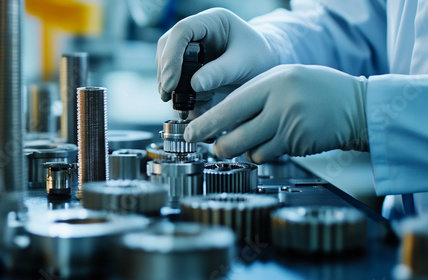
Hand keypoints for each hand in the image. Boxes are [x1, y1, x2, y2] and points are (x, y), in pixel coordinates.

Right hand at [156, 8, 278, 101]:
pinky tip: (190, 106)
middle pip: (168, 46)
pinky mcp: (190, 64)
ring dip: (169, 84)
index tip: (171, 83)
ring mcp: (191, 47)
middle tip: (168, 96)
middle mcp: (197, 31)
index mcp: (211, 22)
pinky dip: (180, 93)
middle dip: (166, 73)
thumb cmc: (259, 58)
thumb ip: (221, 73)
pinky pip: (176, 77)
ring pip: (167, 62)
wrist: (265, 66)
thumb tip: (194, 85)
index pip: (181, 31)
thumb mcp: (244, 64)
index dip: (171, 57)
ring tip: (179, 104)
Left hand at [183, 64, 368, 162]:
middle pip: (234, 135)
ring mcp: (290, 127)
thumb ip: (254, 96)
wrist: (356, 105)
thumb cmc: (315, 90)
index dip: (206, 123)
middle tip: (214, 146)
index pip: (230, 107)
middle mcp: (279, 104)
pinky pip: (267, 156)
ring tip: (256, 137)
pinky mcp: (298, 145)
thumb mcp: (283, 79)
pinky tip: (274, 141)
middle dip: (218, 146)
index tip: (189, 133)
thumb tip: (221, 118)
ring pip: (250, 150)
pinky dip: (263, 153)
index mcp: (272, 83)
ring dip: (244, 150)